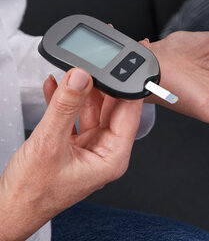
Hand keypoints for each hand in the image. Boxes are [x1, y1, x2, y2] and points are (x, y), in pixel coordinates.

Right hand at [0, 69, 142, 239]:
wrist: (8, 209)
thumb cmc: (32, 193)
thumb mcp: (49, 143)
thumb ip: (65, 107)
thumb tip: (81, 78)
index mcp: (113, 157)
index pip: (129, 113)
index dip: (127, 87)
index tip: (120, 66)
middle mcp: (105, 152)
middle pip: (112, 109)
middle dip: (101, 86)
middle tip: (89, 67)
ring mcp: (89, 148)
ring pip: (92, 110)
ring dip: (81, 92)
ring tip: (70, 74)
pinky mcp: (73, 146)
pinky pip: (75, 117)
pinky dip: (66, 102)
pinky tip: (56, 86)